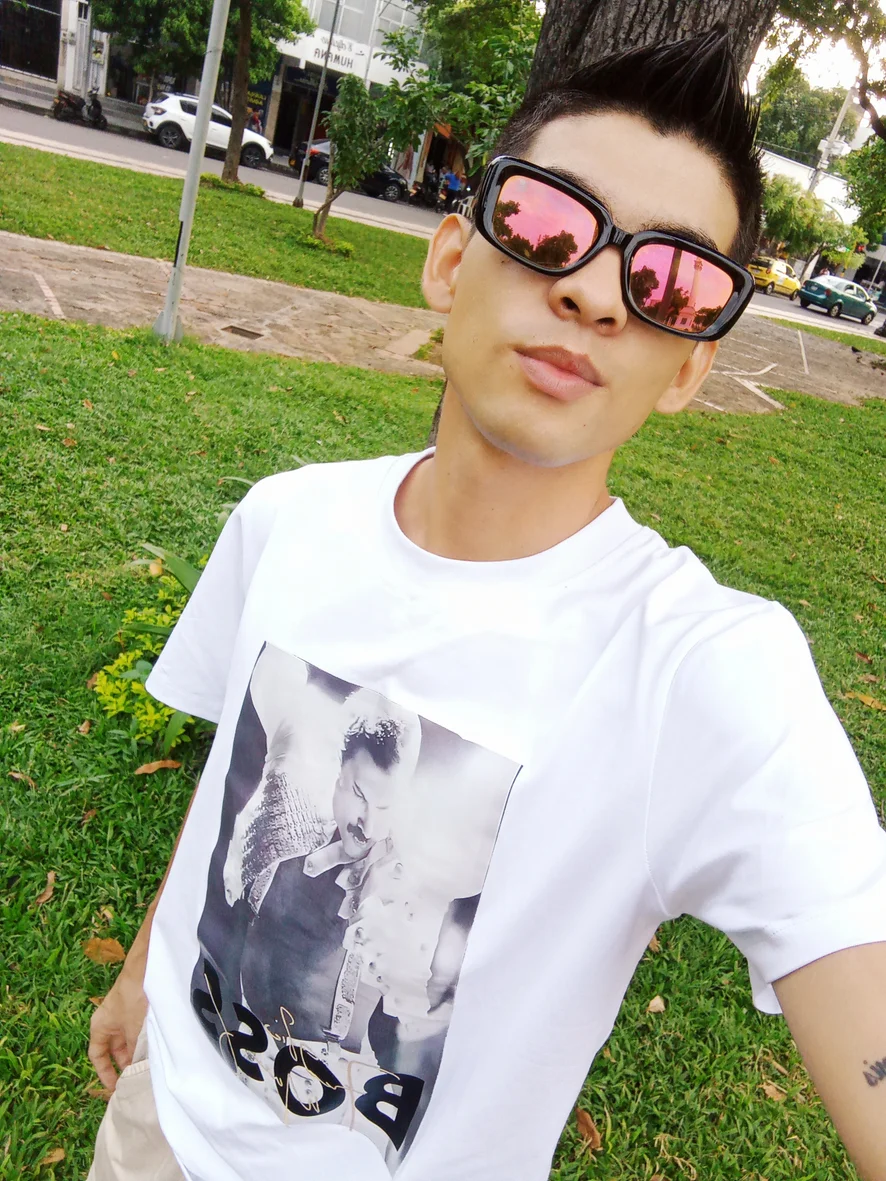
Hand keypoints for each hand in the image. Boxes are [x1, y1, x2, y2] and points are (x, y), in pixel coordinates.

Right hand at [88, 966, 147, 1092]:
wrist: (147, 969)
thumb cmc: (132, 999)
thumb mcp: (131, 1030)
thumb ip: (133, 1051)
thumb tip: (137, 1069)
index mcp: (100, 1026)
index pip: (97, 1055)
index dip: (104, 1073)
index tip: (115, 1088)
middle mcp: (111, 1021)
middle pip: (116, 1049)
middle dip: (125, 1065)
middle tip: (137, 1081)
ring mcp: (126, 1015)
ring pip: (130, 1041)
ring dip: (138, 1053)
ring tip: (149, 1069)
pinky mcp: (140, 1009)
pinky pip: (141, 1032)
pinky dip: (146, 1042)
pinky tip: (157, 1051)